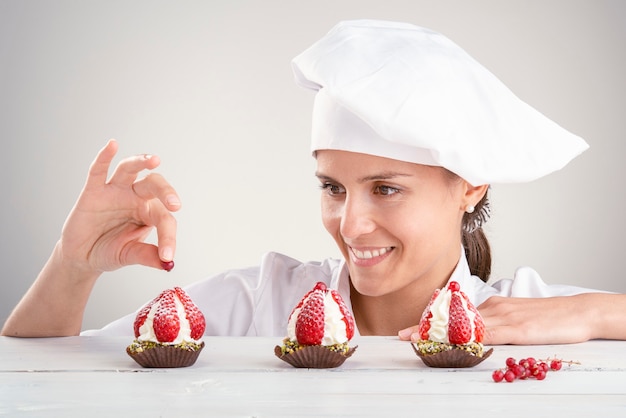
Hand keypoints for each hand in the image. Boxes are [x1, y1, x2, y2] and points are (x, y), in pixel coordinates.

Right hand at [60, 139, 180, 274]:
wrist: (82, 257)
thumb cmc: (109, 252)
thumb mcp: (129, 255)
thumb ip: (146, 256)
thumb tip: (167, 264)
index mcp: (149, 213)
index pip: (164, 218)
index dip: (168, 237)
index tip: (168, 256)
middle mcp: (135, 197)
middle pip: (154, 184)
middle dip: (166, 191)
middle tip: (175, 205)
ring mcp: (115, 191)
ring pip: (130, 169)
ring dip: (142, 162)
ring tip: (154, 159)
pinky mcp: (93, 191)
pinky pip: (98, 170)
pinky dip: (104, 156)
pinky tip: (113, 145)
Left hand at [398, 293, 619, 344]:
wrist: (578, 311)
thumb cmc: (548, 316)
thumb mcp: (516, 318)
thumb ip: (494, 323)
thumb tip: (475, 333)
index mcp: (491, 306)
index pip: (455, 314)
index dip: (430, 322)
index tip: (409, 329)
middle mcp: (493, 308)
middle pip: (453, 318)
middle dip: (426, 327)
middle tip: (402, 335)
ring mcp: (504, 317)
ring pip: (465, 325)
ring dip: (438, 333)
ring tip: (417, 339)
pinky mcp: (517, 328)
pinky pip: (489, 334)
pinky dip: (469, 339)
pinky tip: (456, 344)